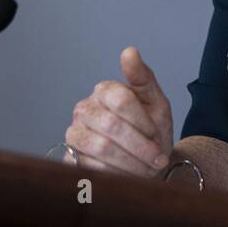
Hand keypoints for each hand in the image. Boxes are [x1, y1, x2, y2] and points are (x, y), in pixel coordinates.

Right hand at [64, 47, 172, 176]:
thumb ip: (143, 77)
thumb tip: (129, 51)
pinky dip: (117, 173)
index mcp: (104, 90)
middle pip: (111, 125)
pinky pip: (91, 167)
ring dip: (130, 161)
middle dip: (140, 145)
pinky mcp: (70, 157)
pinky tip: (130, 174)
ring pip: (100, 147)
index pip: (121, 100)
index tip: (156, 133)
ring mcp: (74, 133)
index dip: (142, 121)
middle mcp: (84, 109)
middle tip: (157, 158)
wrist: (146, 161)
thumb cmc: (152, 128)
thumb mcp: (156, 102)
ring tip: (148, 168)